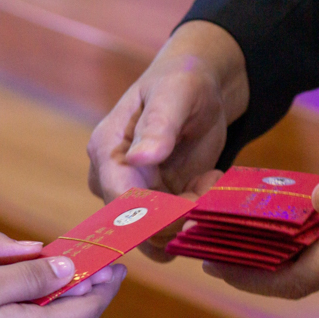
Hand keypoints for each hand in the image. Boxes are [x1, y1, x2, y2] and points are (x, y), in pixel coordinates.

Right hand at [0, 254, 125, 317]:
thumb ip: (32, 277)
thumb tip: (70, 270)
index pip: (85, 311)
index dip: (104, 287)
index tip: (117, 267)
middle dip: (78, 290)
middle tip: (86, 262)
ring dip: (50, 301)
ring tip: (51, 274)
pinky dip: (25, 312)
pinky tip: (10, 298)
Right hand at [87, 20, 248, 259]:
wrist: (197, 91)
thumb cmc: (183, 82)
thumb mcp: (176, 94)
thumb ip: (159, 125)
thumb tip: (139, 158)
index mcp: (106, 151)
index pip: (119, 200)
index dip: (155, 214)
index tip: (194, 203)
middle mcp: (110, 179)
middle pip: (136, 225)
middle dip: (179, 215)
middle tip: (212, 181)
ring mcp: (130, 195)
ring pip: (154, 235)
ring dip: (189, 218)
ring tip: (211, 179)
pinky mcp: (152, 205)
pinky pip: (168, 230)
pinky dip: (193, 217)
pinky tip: (206, 183)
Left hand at [203, 122, 318, 298]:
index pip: (290, 279)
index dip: (247, 277)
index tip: (209, 264)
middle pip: (287, 277)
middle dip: (244, 267)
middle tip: (204, 246)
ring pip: (300, 265)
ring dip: (262, 254)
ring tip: (226, 233)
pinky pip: (316, 249)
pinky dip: (287, 240)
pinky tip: (272, 220)